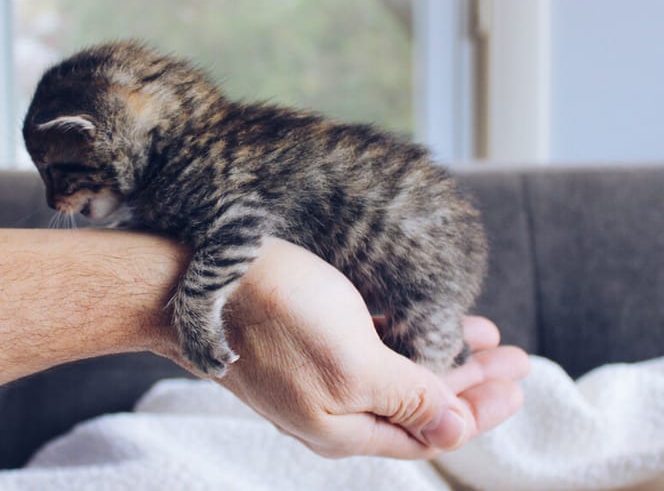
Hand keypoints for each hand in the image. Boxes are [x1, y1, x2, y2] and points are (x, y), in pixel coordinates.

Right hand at [207, 238, 528, 458]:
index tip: (518, 384)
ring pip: (400, 376)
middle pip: (418, 406)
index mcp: (345, 426)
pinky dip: (411, 339)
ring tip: (487, 340)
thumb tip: (458, 430)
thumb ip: (408, 399)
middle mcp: (334, 409)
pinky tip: (433, 322)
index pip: (429, 431)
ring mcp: (320, 376)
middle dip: (470, 384)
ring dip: (445, 358)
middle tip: (516, 361)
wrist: (195, 282)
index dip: (478, 411)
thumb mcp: (352, 364)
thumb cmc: (274, 315)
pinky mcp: (310, 344)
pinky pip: (375, 350)